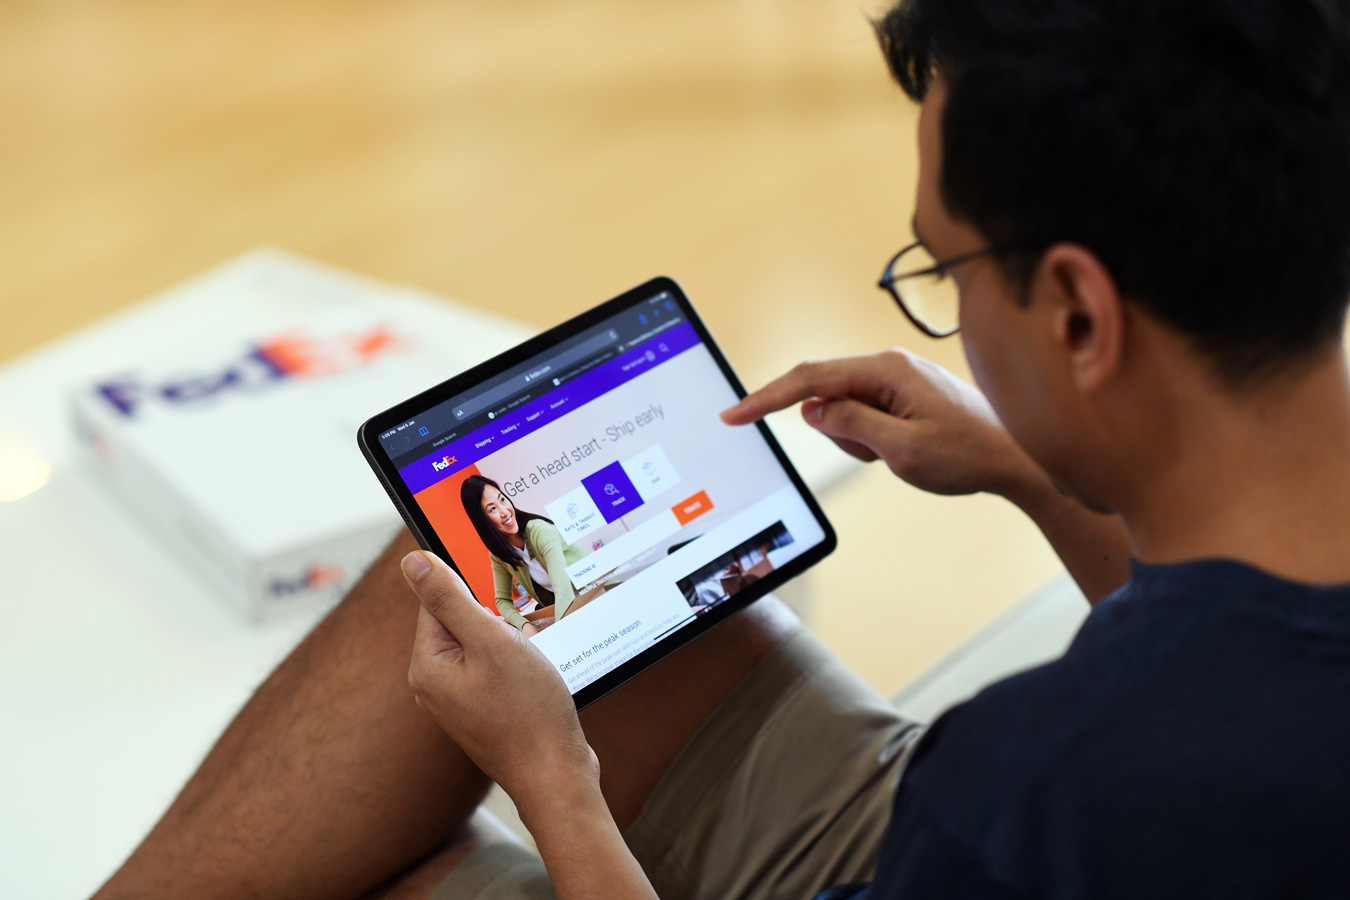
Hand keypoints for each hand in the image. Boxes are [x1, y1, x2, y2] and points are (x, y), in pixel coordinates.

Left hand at [402, 551, 596, 801]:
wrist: (556, 775)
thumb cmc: (527, 711)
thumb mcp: (490, 641)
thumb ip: (450, 598)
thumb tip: (411, 561)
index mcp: (427, 666)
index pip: (437, 600)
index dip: (475, 592)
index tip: (503, 604)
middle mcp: (434, 685)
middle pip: (460, 621)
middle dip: (495, 620)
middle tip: (521, 640)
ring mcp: (458, 700)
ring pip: (482, 645)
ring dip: (509, 643)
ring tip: (529, 664)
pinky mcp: (481, 710)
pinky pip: (493, 668)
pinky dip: (515, 664)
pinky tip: (534, 679)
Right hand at [722, 349, 1040, 497]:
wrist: (1018, 458)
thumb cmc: (969, 454)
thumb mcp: (902, 450)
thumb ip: (850, 424)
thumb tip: (813, 409)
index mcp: (886, 369)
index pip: (810, 379)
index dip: (766, 398)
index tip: (734, 414)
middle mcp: (888, 365)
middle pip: (826, 394)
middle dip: (837, 431)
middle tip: (880, 454)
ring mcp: (896, 378)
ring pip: (843, 410)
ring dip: (858, 440)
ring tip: (901, 454)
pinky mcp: (902, 393)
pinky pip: (864, 416)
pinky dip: (871, 439)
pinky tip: (906, 449)